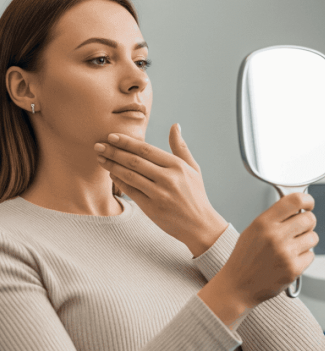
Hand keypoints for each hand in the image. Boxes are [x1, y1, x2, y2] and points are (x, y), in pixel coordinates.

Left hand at [95, 125, 226, 253]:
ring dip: (112, 165)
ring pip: (129, 175)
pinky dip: (119, 181)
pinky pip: (130, 191)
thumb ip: (181, 147)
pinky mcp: (151, 208)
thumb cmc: (195, 194)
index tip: (112, 136)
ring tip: (100, 158)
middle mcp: (168, 178)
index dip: (127, 142)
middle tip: (98, 145)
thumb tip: (175, 125)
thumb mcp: (193, 168)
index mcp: (178, 166)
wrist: (199, 224)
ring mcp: (159, 194)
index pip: (147, 150)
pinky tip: (111, 174)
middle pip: (135, 161)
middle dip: (114, 151)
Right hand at [214, 192, 317, 307]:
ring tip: (292, 247)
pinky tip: (289, 260)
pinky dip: (303, 257)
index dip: (307, 200)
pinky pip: (311, 255)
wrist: (237, 287)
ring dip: (306, 241)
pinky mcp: (293, 269)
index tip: (308, 204)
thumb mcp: (253, 230)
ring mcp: (285, 253)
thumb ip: (274, 218)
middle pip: (309, 219)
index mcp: (264, 223)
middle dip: (308, 223)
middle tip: (301, 229)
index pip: (295, 200)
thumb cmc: (245, 258)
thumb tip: (298, 207)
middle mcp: (275, 236)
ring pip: (313, 237)